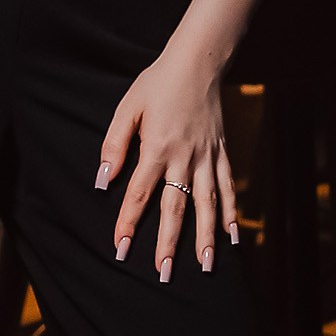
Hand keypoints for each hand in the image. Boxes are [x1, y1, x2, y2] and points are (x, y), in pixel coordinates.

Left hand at [96, 41, 239, 280]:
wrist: (198, 62)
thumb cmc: (157, 84)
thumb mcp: (127, 108)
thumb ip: (114, 144)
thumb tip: (103, 179)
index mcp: (157, 147)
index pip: (140, 194)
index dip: (129, 223)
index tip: (121, 249)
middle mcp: (184, 157)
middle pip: (175, 208)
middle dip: (169, 243)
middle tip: (164, 273)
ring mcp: (207, 157)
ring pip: (207, 204)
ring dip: (205, 237)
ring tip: (206, 266)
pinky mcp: (221, 153)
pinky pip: (227, 188)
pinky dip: (231, 213)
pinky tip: (232, 237)